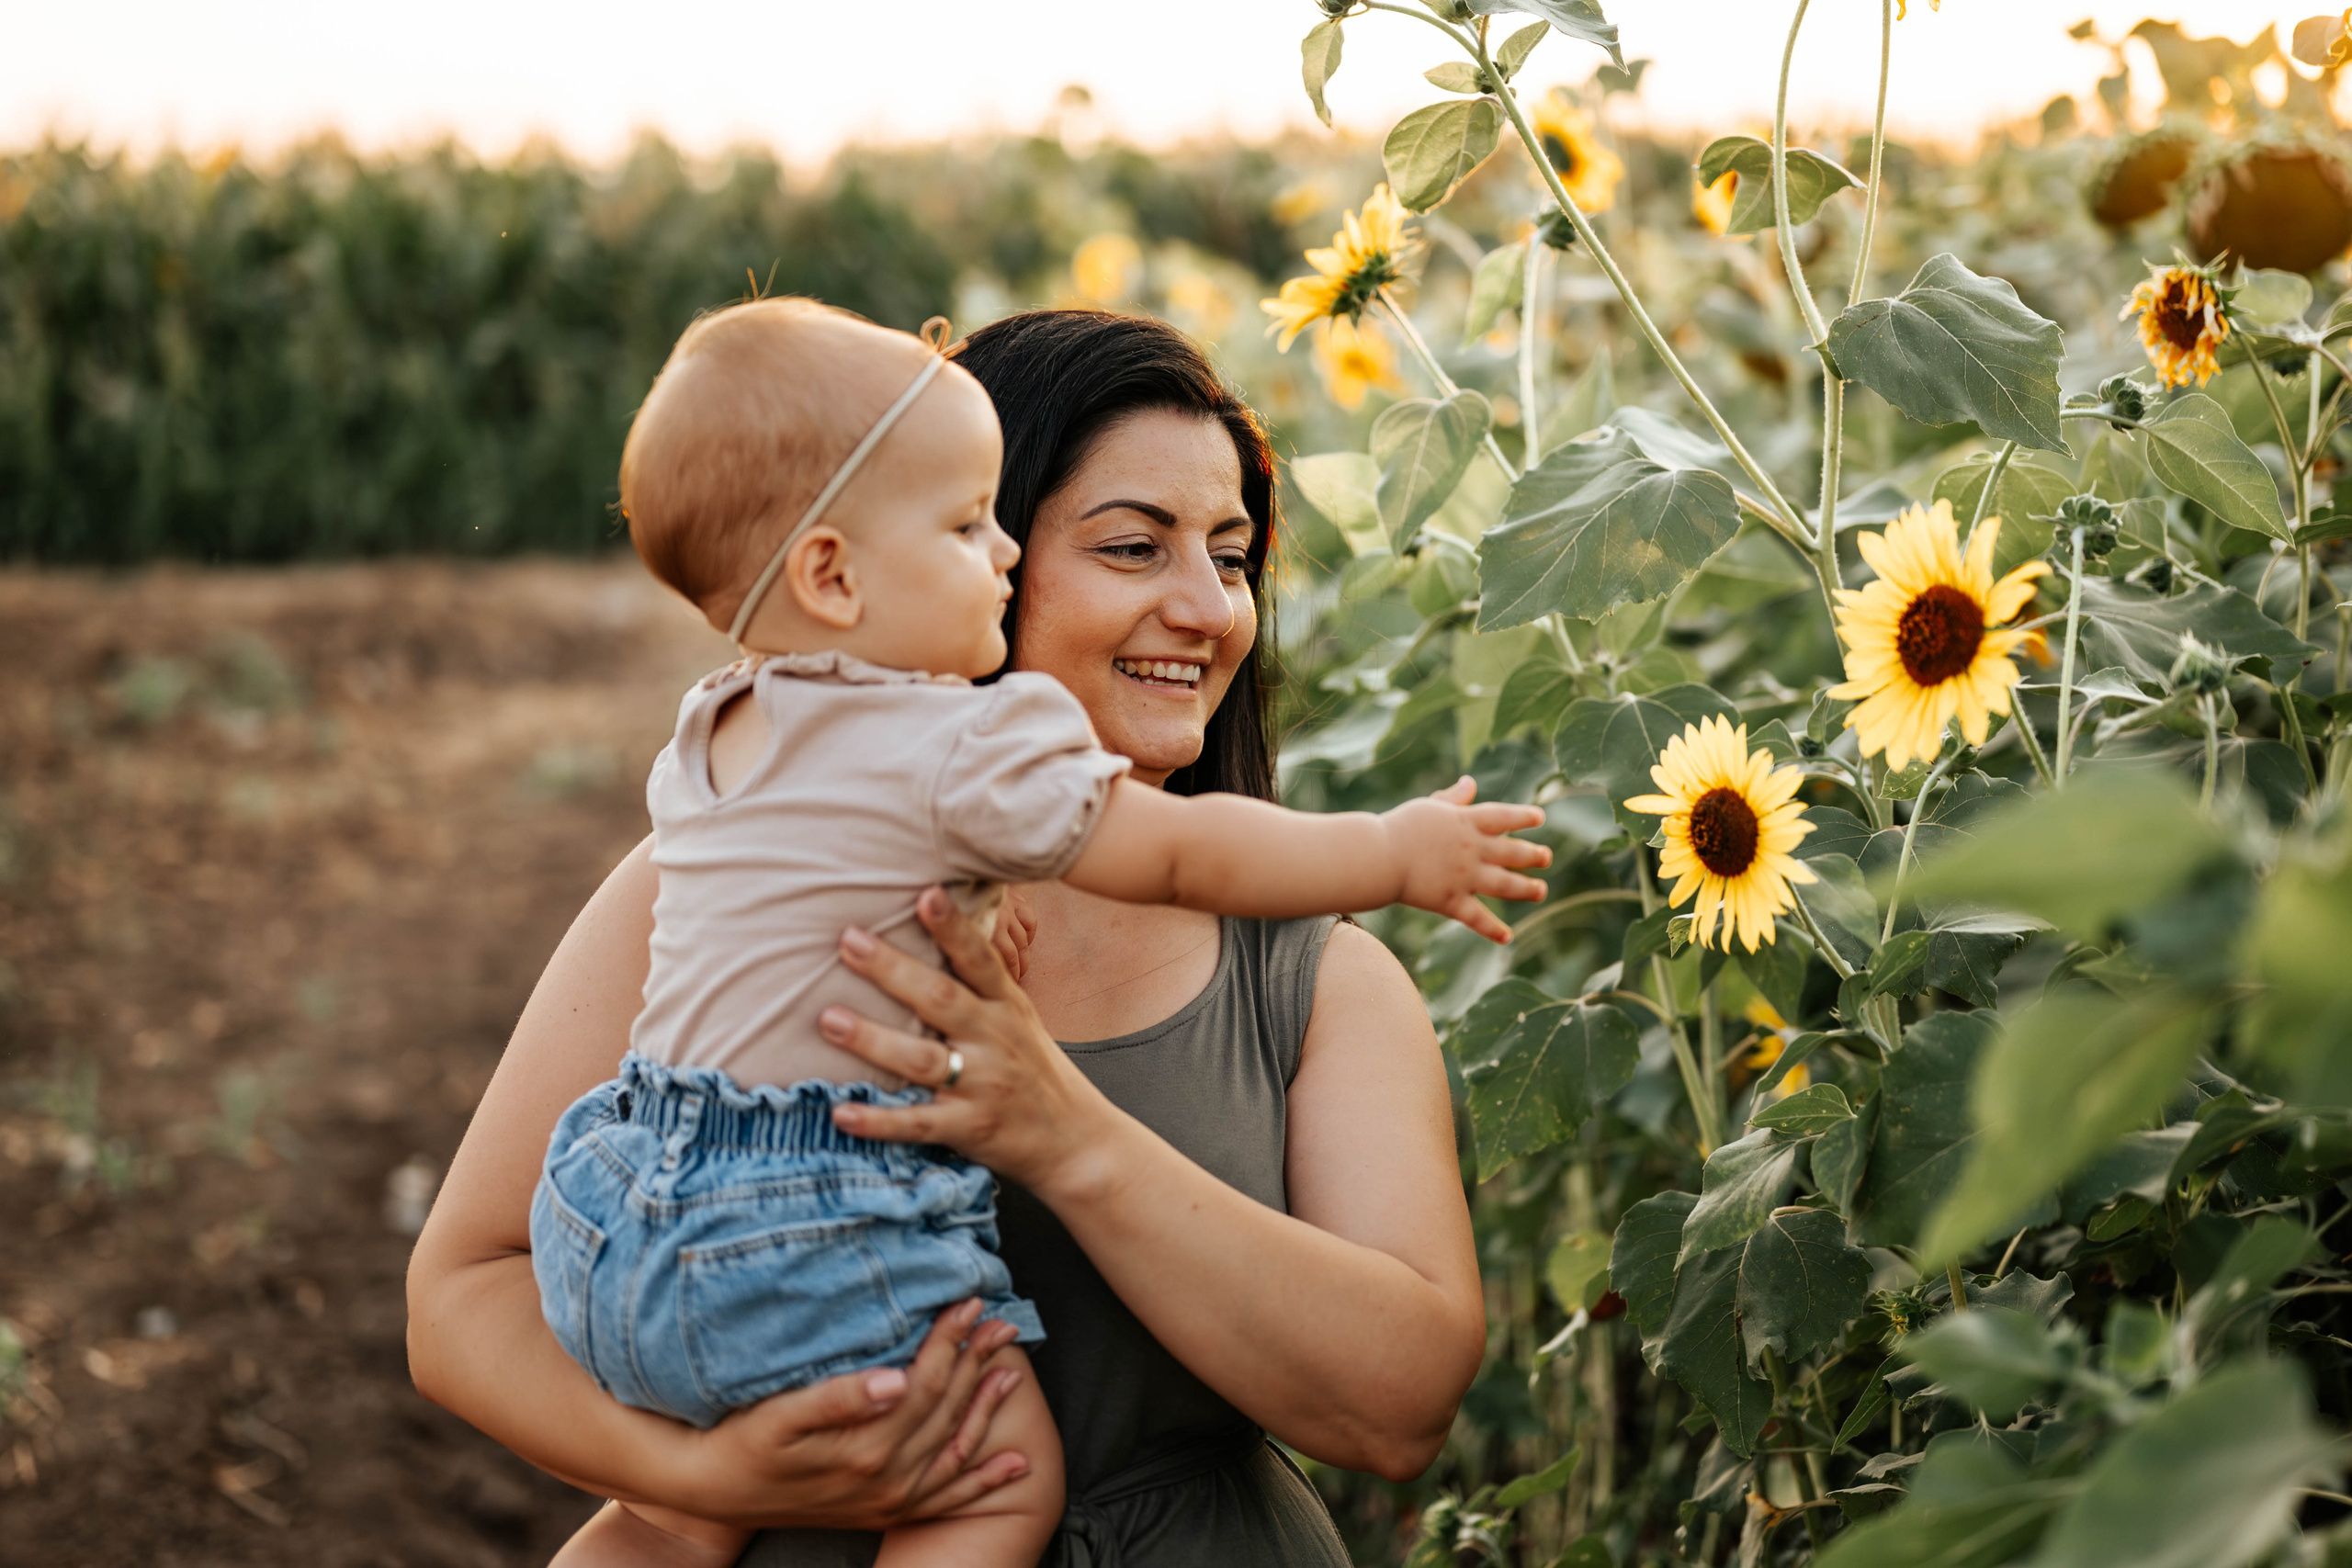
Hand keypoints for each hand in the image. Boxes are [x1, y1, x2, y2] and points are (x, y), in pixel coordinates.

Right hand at [672, 1299, 1032, 1528]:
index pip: (925, 1384)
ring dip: (987, 1409)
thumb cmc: (742, 1440)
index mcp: (865, 1448)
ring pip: (956, 1449)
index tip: (968, 1303)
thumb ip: (839, 1398)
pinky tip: (1014, 1462)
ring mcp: (889, 1498)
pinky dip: (983, 1479)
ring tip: (1013, 1372)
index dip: (950, 1341)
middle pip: (947, 1410)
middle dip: (976, 1362)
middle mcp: (886, 1478)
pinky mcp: (886, 1509)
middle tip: (1001, 1322)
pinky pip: (947, 1495)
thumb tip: (895, 1378)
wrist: (713, 1489)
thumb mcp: (778, 1415)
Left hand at [819, 887, 1118, 1199]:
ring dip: (872, 1040)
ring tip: (829, 1019)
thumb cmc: (1036, 1070)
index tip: (927, 894)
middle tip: (849, 942)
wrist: (1076, 1140)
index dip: (953, 928)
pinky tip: (841, 1113)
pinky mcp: (970, 1128)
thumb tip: (935, 925)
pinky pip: (917, 1123)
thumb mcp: (1019, 1018)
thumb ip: (981, 983)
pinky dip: (878, 1121)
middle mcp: (995, 1040)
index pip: (979, 959)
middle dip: (892, 970)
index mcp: (1006, 1007)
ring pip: (922, 1060)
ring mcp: (983, 1086)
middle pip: (941, 999)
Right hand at [1377, 776, 1549, 943]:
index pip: (1503, 817)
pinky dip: (1493, 929)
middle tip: (1546, 857)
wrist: (1378, 856)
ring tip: (1540, 891)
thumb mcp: (1429, 807)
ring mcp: (1463, 876)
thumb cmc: (1399, 828)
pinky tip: (1507, 936)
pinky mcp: (1450, 901)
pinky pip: (1477, 918)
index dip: (1523, 817)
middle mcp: (1471, 849)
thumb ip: (1453, 798)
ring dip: (1526, 889)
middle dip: (1533, 855)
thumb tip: (1471, 782)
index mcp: (1465, 822)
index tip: (1539, 818)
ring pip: (1505, 885)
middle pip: (1512, 852)